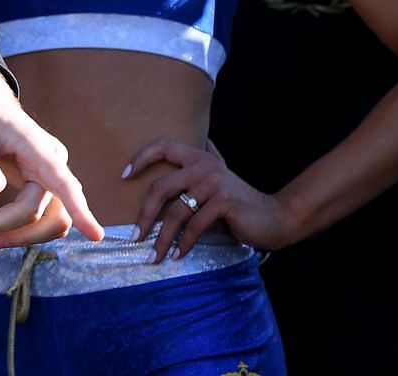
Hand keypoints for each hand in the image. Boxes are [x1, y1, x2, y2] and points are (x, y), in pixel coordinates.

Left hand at [0, 59, 103, 243]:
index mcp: (36, 147)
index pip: (63, 182)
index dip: (80, 210)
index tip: (97, 236)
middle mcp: (52, 163)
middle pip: (50, 211)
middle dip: (14, 230)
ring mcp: (51, 175)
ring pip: (51, 220)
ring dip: (20, 236)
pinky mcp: (44, 185)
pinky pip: (44, 216)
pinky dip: (21, 229)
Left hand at [123, 137, 290, 261]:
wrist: (274, 217)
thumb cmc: (238, 202)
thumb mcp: (219, 177)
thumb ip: (205, 160)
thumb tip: (199, 141)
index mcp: (198, 157)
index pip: (163, 146)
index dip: (141, 158)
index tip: (124, 176)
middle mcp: (204, 165)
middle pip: (161, 188)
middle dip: (145, 215)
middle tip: (134, 237)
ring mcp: (214, 183)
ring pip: (177, 212)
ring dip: (162, 237)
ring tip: (153, 255)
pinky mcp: (224, 202)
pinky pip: (195, 226)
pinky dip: (184, 243)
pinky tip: (177, 255)